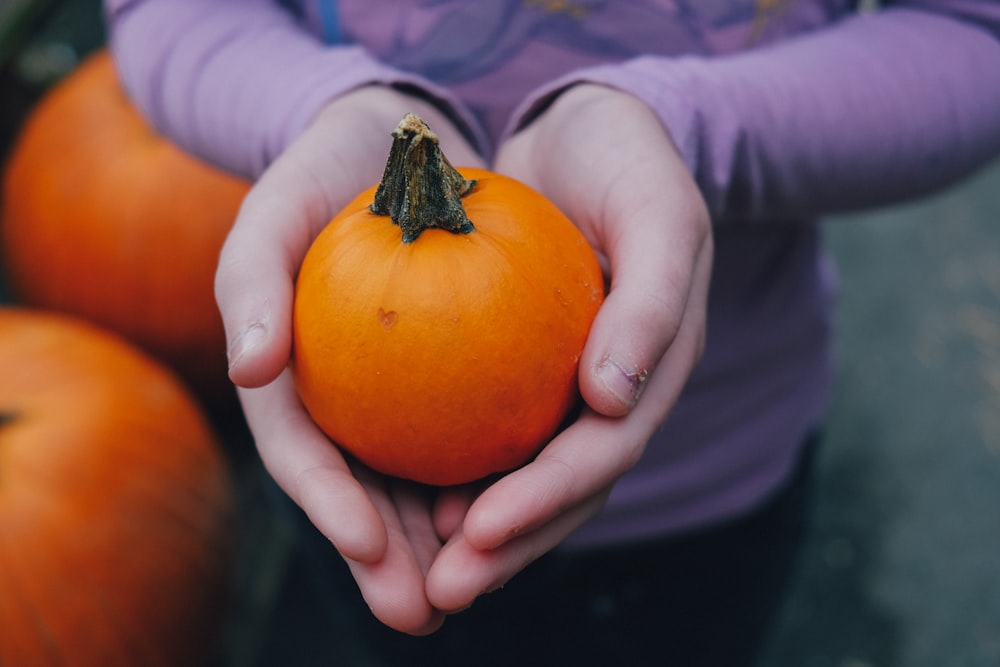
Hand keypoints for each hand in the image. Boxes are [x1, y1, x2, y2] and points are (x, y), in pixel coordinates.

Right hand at [214, 85, 484, 633]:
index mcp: (286, 380)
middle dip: (388, 564)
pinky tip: (521, 514)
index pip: (302, 452)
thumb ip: (251, 278)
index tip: (371, 545)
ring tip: (475, 589)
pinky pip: (470, 442)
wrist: (394, 149)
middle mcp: (340, 404)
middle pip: (360, 495)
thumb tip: (250, 369)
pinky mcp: (450, 382)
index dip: (330, 506)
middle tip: (422, 613)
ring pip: (418, 487)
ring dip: (443, 548)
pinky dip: (490, 482)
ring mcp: (394, 400)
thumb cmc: (323, 178)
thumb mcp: (274, 209)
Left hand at [421, 84, 713, 611]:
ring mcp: (572, 386)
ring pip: (524, 476)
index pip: (603, 453)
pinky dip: (454, 468)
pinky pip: (489, 428)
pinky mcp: (528, 369)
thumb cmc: (631, 163)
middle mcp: (616, 394)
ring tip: (414, 573)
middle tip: (437, 593)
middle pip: (564, 491)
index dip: (547, 501)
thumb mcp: (660, 213)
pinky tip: (401, 494)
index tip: (478, 531)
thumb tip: (610, 401)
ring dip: (475, 534)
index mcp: (656, 370)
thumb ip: (652, 302)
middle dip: (505, 548)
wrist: (589, 132)